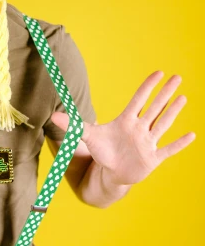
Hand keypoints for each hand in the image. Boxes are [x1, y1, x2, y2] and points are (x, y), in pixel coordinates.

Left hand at [49, 71, 195, 185]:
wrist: (112, 172)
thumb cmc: (103, 151)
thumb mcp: (88, 137)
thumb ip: (74, 125)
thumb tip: (54, 115)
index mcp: (126, 121)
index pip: (138, 100)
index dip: (147, 87)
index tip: (158, 72)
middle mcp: (140, 129)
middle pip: (154, 108)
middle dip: (165, 93)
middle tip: (177, 77)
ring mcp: (148, 143)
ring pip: (162, 125)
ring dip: (173, 112)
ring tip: (183, 97)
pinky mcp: (152, 158)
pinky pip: (168, 150)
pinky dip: (179, 144)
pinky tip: (192, 135)